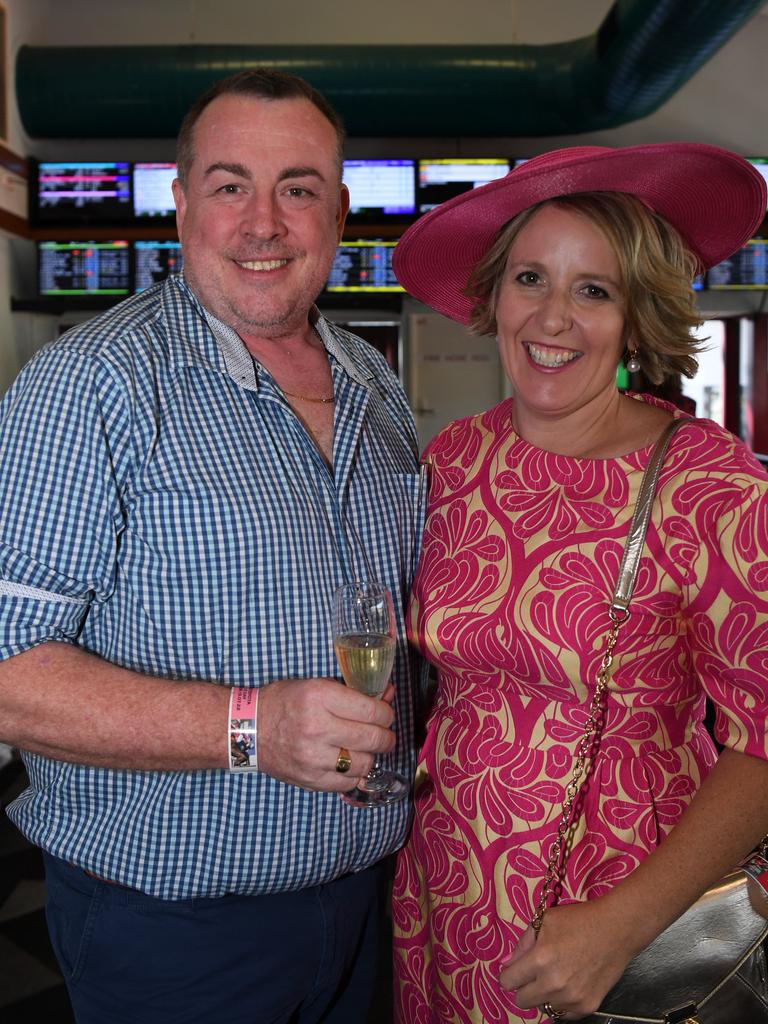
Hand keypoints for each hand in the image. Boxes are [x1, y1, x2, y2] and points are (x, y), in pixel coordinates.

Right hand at [257, 677, 395, 790]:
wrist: (247, 729)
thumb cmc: (283, 702)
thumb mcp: (316, 685)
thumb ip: (353, 691)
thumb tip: (387, 694)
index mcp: (320, 697)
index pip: (372, 711)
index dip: (386, 713)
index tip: (385, 714)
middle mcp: (317, 728)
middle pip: (373, 738)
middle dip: (386, 736)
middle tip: (384, 734)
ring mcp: (313, 757)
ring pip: (365, 763)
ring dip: (371, 756)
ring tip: (365, 748)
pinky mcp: (310, 779)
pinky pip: (348, 782)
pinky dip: (355, 774)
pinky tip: (351, 763)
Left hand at [499, 900, 632, 1019]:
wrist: (616, 929)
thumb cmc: (578, 920)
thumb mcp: (545, 921)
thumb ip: (523, 944)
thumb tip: (507, 964)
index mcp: (540, 959)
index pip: (508, 981)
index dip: (508, 975)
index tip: (513, 971)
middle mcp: (554, 983)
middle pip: (522, 1000)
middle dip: (523, 987)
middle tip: (534, 974)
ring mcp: (571, 998)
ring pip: (542, 1008)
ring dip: (543, 995)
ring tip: (555, 976)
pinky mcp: (587, 1007)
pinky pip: (562, 1014)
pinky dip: (561, 1003)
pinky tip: (568, 985)